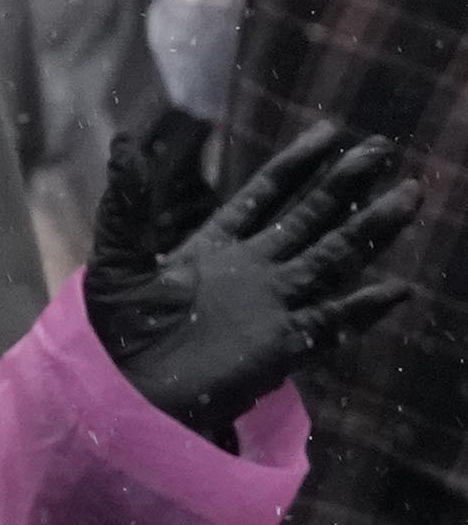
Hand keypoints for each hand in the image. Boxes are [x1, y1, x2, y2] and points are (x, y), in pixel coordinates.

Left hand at [93, 125, 416, 433]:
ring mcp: (272, 306)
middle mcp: (253, 270)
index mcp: (215, 245)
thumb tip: (124, 145)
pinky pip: (331, 322)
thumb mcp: (117, 259)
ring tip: (409, 197)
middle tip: (383, 148)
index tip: (331, 132)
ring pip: (332, 260)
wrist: (122, 392)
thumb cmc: (114, 330)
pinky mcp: (282, 346)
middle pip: (310, 217)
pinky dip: (364, 306)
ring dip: (369, 230)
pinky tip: (397, 288)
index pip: (265, 195)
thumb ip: (128, 205)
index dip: (297, 164)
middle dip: (345, 183)